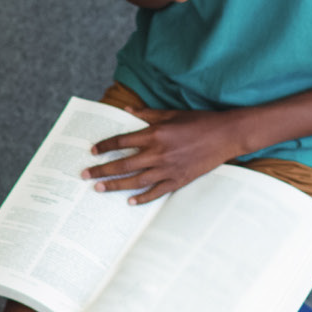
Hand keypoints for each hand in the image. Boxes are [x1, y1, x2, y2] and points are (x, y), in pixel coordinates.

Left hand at [85, 108, 247, 203]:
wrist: (226, 135)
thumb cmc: (199, 122)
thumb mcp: (171, 113)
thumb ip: (147, 113)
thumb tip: (126, 109)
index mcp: (155, 133)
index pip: (122, 141)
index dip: (105, 146)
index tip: (92, 151)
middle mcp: (158, 152)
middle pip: (123, 163)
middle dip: (101, 170)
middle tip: (84, 176)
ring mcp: (168, 168)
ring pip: (135, 180)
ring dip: (115, 185)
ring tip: (99, 189)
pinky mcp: (179, 180)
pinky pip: (156, 191)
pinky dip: (143, 198)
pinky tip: (130, 202)